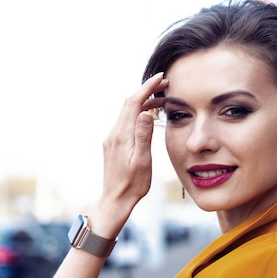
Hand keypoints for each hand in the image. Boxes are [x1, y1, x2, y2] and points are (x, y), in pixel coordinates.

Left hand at [94, 73, 167, 233]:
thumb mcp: (143, 161)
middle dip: (146, 91)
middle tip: (164, 85)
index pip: (134, 103)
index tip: (160, 78)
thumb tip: (145, 112)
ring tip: (161, 101)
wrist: (116, 199)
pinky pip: (126, 121)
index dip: (147, 88)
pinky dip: (138, 113)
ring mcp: (112, 138)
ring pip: (127, 112)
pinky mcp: (113, 144)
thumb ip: (143, 135)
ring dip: (143, 102)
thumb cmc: (133, 184)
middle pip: (129, 103)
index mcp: (122, 135)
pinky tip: (148, 117)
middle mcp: (114, 133)